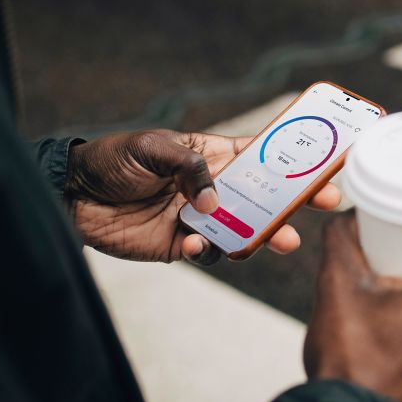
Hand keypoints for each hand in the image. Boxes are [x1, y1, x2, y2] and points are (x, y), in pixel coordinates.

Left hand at [65, 129, 340, 264]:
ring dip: (264, 236)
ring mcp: (201, 219)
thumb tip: (216, 202)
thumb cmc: (114, 160)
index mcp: (212, 158)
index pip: (261, 159)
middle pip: (264, 198)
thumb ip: (190, 169)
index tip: (324, 166)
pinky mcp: (183, 246)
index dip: (293, 163)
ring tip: (282, 241)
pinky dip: (209, 252)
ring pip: (244, 231)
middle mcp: (213, 189)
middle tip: (325, 204)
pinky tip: (195, 245)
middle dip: (295, 202)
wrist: (75, 195)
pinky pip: (208, 253)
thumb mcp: (153, 148)